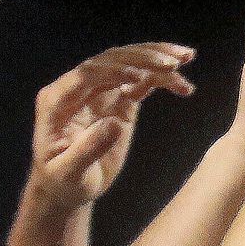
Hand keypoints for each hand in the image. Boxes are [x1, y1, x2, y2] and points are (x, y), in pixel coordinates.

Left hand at [24, 41, 192, 217]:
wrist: (69, 188)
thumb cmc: (62, 182)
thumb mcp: (69, 173)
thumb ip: (88, 149)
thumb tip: (114, 124)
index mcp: (57, 100)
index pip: (86, 74)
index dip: (113, 71)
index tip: (140, 76)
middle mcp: (78, 89)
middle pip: (112, 60)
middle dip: (143, 57)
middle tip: (173, 63)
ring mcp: (100, 93)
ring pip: (129, 64)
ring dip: (156, 58)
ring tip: (186, 57)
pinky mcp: (119, 101)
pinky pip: (141, 82)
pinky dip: (162, 79)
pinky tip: (182, 84)